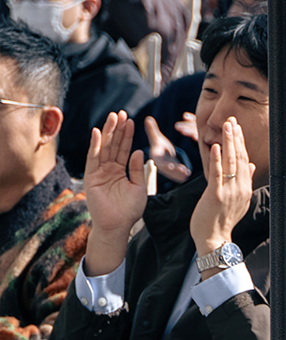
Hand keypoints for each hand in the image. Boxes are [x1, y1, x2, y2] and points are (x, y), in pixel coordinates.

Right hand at [82, 112, 148, 274]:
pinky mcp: (91, 177)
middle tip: (121, 113)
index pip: (124, 149)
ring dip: (108, 132)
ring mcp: (99, 172)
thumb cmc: (129, 210)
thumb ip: (138, 170)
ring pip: (104, 148)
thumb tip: (137, 151)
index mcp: (121, 171)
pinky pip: (93, 159)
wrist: (118, 226)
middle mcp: (109, 169)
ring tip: (113, 117)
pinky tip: (99, 133)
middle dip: (117, 129)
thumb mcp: (139, 187)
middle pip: (113, 145)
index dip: (127, 135)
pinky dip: (96, 146)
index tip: (131, 120)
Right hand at [142, 116, 192, 182]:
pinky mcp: (174, 172)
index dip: (164, 164)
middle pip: (167, 168)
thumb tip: (148, 118)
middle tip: (183, 170)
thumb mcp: (156, 138)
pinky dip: (182, 175)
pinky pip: (178, 175)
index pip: (158, 161)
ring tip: (187, 172)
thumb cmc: (159, 145)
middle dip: (174, 170)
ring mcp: (168, 169)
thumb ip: (152, 129)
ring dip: (179, 173)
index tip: (171, 166)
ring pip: (173, 173)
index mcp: (155, 156)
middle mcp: (161, 164)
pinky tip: (188, 173)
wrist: (162, 154)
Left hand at [191, 117, 255, 265]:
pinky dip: (217, 159)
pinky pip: (217, 174)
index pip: (244, 161)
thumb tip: (250, 166)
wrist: (213, 239)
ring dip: (229, 143)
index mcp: (245, 188)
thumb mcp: (237, 200)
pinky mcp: (215, 195)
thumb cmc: (221, 220)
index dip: (241, 143)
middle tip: (232, 120)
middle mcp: (240, 188)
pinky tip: (216, 146)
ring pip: (230, 162)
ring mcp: (229, 191)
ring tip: (227, 126)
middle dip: (236, 138)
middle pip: (239, 158)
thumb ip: (244, 181)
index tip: (237, 128)